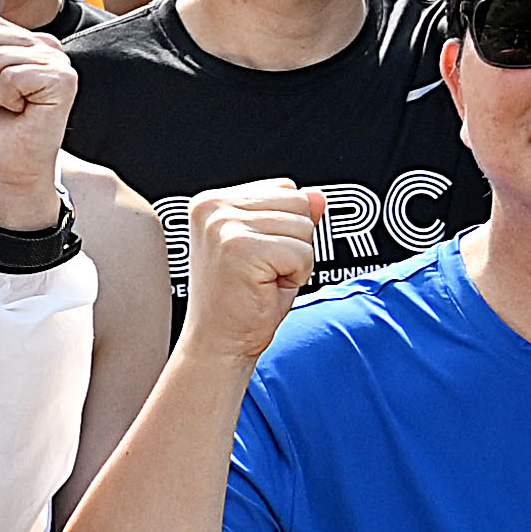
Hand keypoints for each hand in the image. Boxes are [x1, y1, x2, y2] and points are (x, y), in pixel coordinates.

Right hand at [175, 179, 323, 356]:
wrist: (218, 343)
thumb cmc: (240, 302)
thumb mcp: (272, 249)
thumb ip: (292, 217)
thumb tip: (317, 196)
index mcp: (213, 202)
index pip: (285, 189)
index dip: (286, 227)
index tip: (260, 254)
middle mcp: (214, 208)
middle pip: (299, 202)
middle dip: (294, 241)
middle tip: (263, 270)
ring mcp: (223, 225)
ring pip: (304, 227)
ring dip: (295, 260)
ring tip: (263, 279)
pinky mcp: (240, 247)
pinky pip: (302, 252)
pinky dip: (296, 276)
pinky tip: (266, 287)